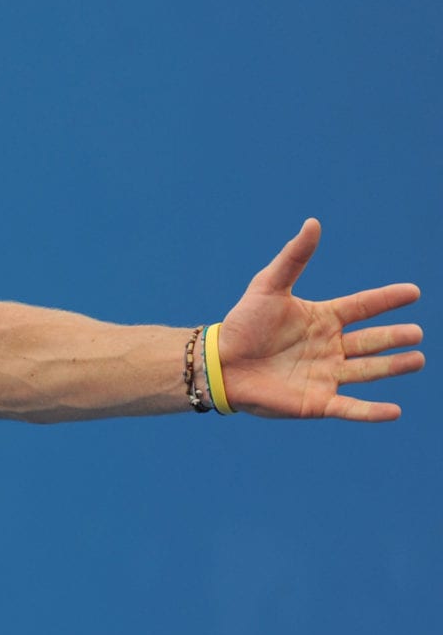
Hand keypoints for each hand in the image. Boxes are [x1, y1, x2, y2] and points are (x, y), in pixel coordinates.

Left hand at [216, 219, 422, 420]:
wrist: (218, 363)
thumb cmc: (242, 324)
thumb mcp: (268, 286)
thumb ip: (294, 258)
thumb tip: (313, 223)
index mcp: (322, 319)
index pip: (363, 307)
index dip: (387, 300)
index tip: (413, 291)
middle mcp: (329, 347)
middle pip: (371, 340)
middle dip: (395, 337)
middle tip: (416, 333)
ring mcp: (325, 375)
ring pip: (368, 370)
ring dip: (393, 366)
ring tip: (417, 359)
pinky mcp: (316, 401)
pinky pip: (350, 407)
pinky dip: (371, 412)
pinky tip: (394, 411)